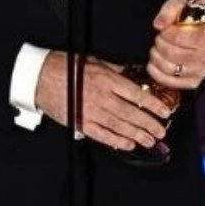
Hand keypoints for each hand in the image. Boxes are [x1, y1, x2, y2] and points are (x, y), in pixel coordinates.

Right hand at [34, 51, 172, 150]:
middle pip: (130, 113)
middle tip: (161, 131)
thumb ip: (115, 69)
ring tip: (150, 141)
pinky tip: (127, 144)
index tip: (164, 111)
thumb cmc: (66, 66)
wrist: (40, 77)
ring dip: (136, 134)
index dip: (153, 104)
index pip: (136, 94)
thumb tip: (133, 73)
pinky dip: (115, 140)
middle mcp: (100, 96)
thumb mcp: (94, 61)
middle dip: (148, 124)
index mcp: (106, 79)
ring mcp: (90, 111)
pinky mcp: (80, 122)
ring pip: (118, 126)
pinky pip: (101, 134)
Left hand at [147, 0, 204, 89]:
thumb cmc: (190, 18)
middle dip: (159, 45)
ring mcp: (202, 72)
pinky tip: (154, 64)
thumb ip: (169, 10)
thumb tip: (158, 25)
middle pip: (172, 54)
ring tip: (156, 50)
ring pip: (170, 69)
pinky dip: (157, 73)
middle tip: (158, 39)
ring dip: (156, 58)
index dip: (165, 33)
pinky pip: (170, 82)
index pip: (178, 37)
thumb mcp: (181, 5)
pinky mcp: (194, 83)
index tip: (163, 30)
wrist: (202, 33)